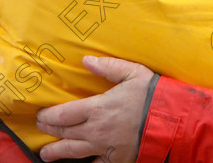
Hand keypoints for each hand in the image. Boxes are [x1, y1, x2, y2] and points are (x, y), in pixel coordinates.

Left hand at [37, 56, 154, 162]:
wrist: (172, 122)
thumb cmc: (153, 95)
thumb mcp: (133, 73)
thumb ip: (108, 67)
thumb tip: (86, 60)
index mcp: (98, 108)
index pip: (63, 115)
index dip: (48, 116)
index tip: (40, 115)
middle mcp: (96, 131)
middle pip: (65, 133)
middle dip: (49, 131)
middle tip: (40, 128)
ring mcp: (105, 148)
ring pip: (73, 152)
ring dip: (57, 153)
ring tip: (46, 154)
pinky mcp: (116, 160)